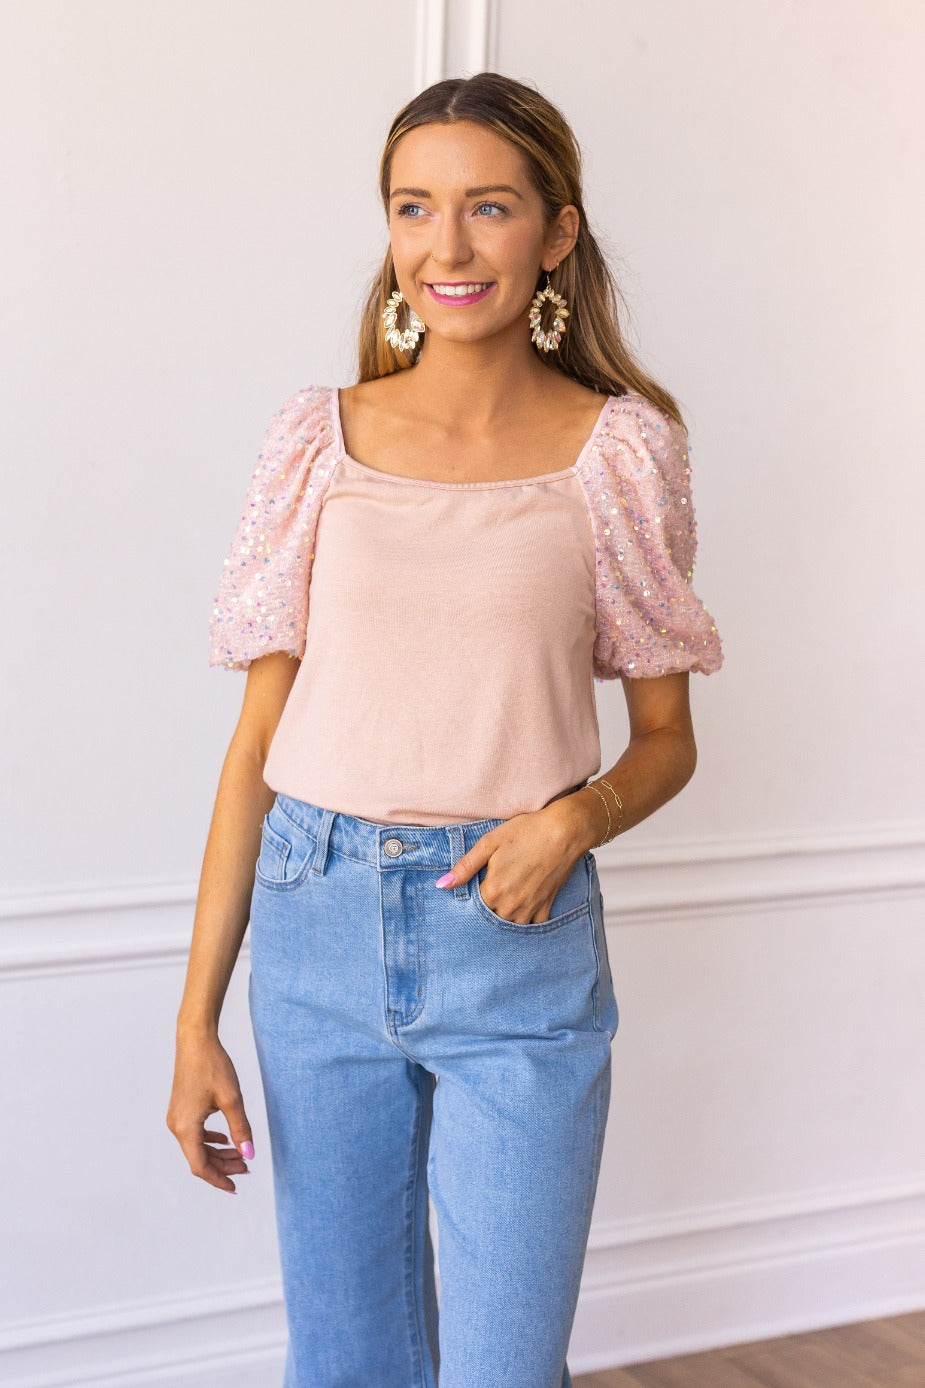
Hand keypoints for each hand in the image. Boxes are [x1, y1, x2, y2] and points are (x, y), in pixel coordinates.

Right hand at [166, 1028, 254, 1193]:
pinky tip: (225, 1138)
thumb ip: (240, 1129)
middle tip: (247, 1167)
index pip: (200, 1166)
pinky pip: (194, 1134)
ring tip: (240, 1155)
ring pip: (197, 1147)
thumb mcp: (232, 1099)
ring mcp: (176, 1118)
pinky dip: (210, 1141)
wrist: (195, 1041)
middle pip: (199, 1158)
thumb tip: (249, 1155)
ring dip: (218, 1153)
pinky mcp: (180, 1109)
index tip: (236, 1187)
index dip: (218, 1179)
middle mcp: (176, 1126)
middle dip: (223, 1166)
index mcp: (186, 1127)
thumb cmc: (212, 1066)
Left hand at [436, 803, 585, 924]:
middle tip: (488, 892)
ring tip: (502, 901)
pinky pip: (533, 925)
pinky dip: (525, 921)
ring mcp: (530, 908)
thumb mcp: (490, 843)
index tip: (471, 890)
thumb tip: (442, 885)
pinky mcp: (546, 905)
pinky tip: (521, 910)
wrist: (564, 832)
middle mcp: (511, 905)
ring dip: (503, 917)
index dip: (469, 900)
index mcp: (494, 890)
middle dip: (486, 910)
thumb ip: (465, 867)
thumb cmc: (526, 832)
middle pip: (490, 918)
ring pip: (510, 924)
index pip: (472, 908)